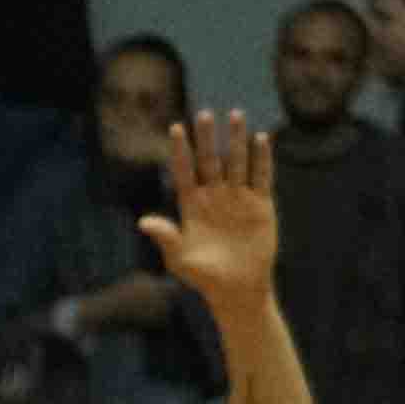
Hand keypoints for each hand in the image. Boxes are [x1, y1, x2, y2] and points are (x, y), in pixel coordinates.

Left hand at [137, 110, 278, 312]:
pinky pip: (261, 176)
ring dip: (236, 139)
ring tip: (235, 115)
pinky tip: (261, 139)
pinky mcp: (260, 204)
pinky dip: (262, 158)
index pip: (184, 172)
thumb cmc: (203, 277)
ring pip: (236, 162)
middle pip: (210, 160)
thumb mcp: (180, 259)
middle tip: (204, 113)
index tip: (175, 128)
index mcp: (192, 206)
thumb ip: (165, 237)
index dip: (180, 151)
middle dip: (207, 138)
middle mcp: (214, 196)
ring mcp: (238, 197)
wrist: (236, 289)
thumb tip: (142, 222)